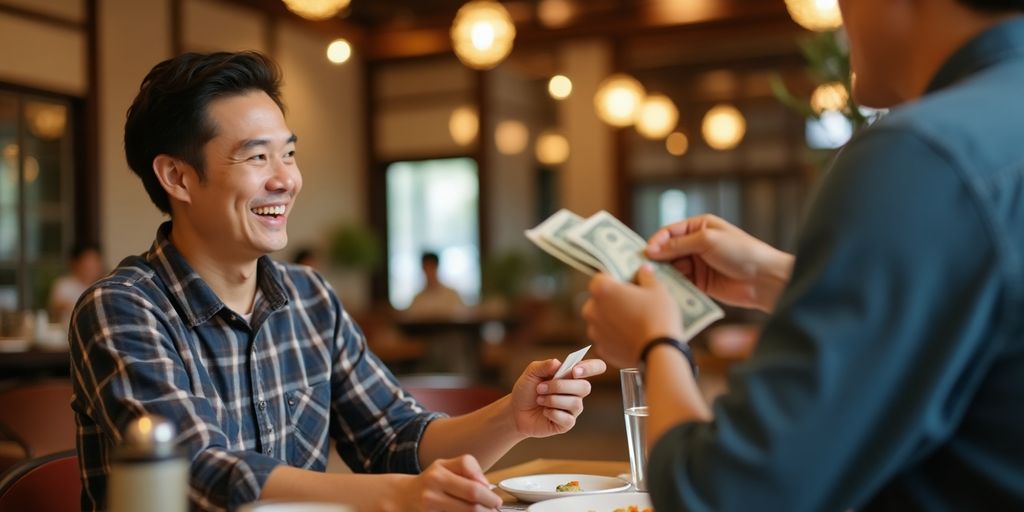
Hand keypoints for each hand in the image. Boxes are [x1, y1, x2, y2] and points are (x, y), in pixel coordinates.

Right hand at [384, 455, 501, 511]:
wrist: (402, 497)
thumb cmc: (430, 480)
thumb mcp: (445, 465)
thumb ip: (468, 467)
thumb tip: (486, 485)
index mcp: (437, 476)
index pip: (472, 489)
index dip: (489, 497)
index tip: (496, 500)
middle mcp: (431, 495)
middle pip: (471, 508)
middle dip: (488, 510)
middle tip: (494, 509)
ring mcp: (428, 511)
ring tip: (483, 511)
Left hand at [510, 357, 605, 437]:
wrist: (516, 411)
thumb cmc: (527, 390)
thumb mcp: (531, 373)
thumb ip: (544, 366)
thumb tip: (558, 363)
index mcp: (572, 375)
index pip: (596, 367)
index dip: (592, 368)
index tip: (575, 371)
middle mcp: (577, 392)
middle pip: (585, 387)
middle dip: (560, 386)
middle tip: (540, 388)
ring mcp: (573, 408)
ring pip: (575, 403)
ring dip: (553, 400)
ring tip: (540, 399)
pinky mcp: (567, 423)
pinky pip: (568, 419)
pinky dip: (552, 413)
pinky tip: (544, 412)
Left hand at [582, 265, 679, 367]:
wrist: (660, 352)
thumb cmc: (658, 316)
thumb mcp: (657, 290)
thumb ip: (647, 277)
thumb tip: (644, 269)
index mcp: (602, 290)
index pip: (600, 278)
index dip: (613, 280)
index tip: (626, 284)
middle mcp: (591, 310)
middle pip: (598, 300)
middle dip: (611, 301)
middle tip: (631, 304)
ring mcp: (594, 331)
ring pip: (600, 320)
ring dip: (611, 319)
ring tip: (633, 323)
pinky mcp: (601, 349)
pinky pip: (606, 338)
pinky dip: (615, 338)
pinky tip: (631, 338)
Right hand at [646, 214, 793, 311]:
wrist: (763, 278)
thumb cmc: (741, 252)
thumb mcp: (707, 241)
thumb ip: (678, 245)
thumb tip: (652, 250)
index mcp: (699, 227)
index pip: (670, 232)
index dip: (657, 241)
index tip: (646, 252)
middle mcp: (696, 244)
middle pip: (668, 250)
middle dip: (657, 259)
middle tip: (645, 268)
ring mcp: (698, 264)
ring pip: (672, 267)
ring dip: (664, 273)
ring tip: (655, 280)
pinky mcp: (700, 283)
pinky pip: (681, 283)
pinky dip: (673, 285)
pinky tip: (667, 289)